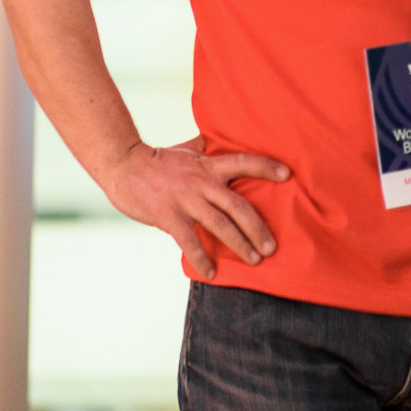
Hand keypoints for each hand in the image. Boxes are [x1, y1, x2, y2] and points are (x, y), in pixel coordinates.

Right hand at [93, 135, 288, 278]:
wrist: (123, 165)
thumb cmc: (156, 160)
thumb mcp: (185, 149)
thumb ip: (203, 147)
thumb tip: (214, 138)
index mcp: (208, 166)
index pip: (243, 161)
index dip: (266, 167)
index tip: (288, 175)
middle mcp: (202, 182)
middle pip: (238, 206)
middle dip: (258, 228)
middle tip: (272, 248)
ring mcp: (186, 200)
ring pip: (221, 225)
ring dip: (240, 245)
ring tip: (254, 260)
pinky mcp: (169, 216)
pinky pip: (190, 241)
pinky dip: (202, 258)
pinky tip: (211, 272)